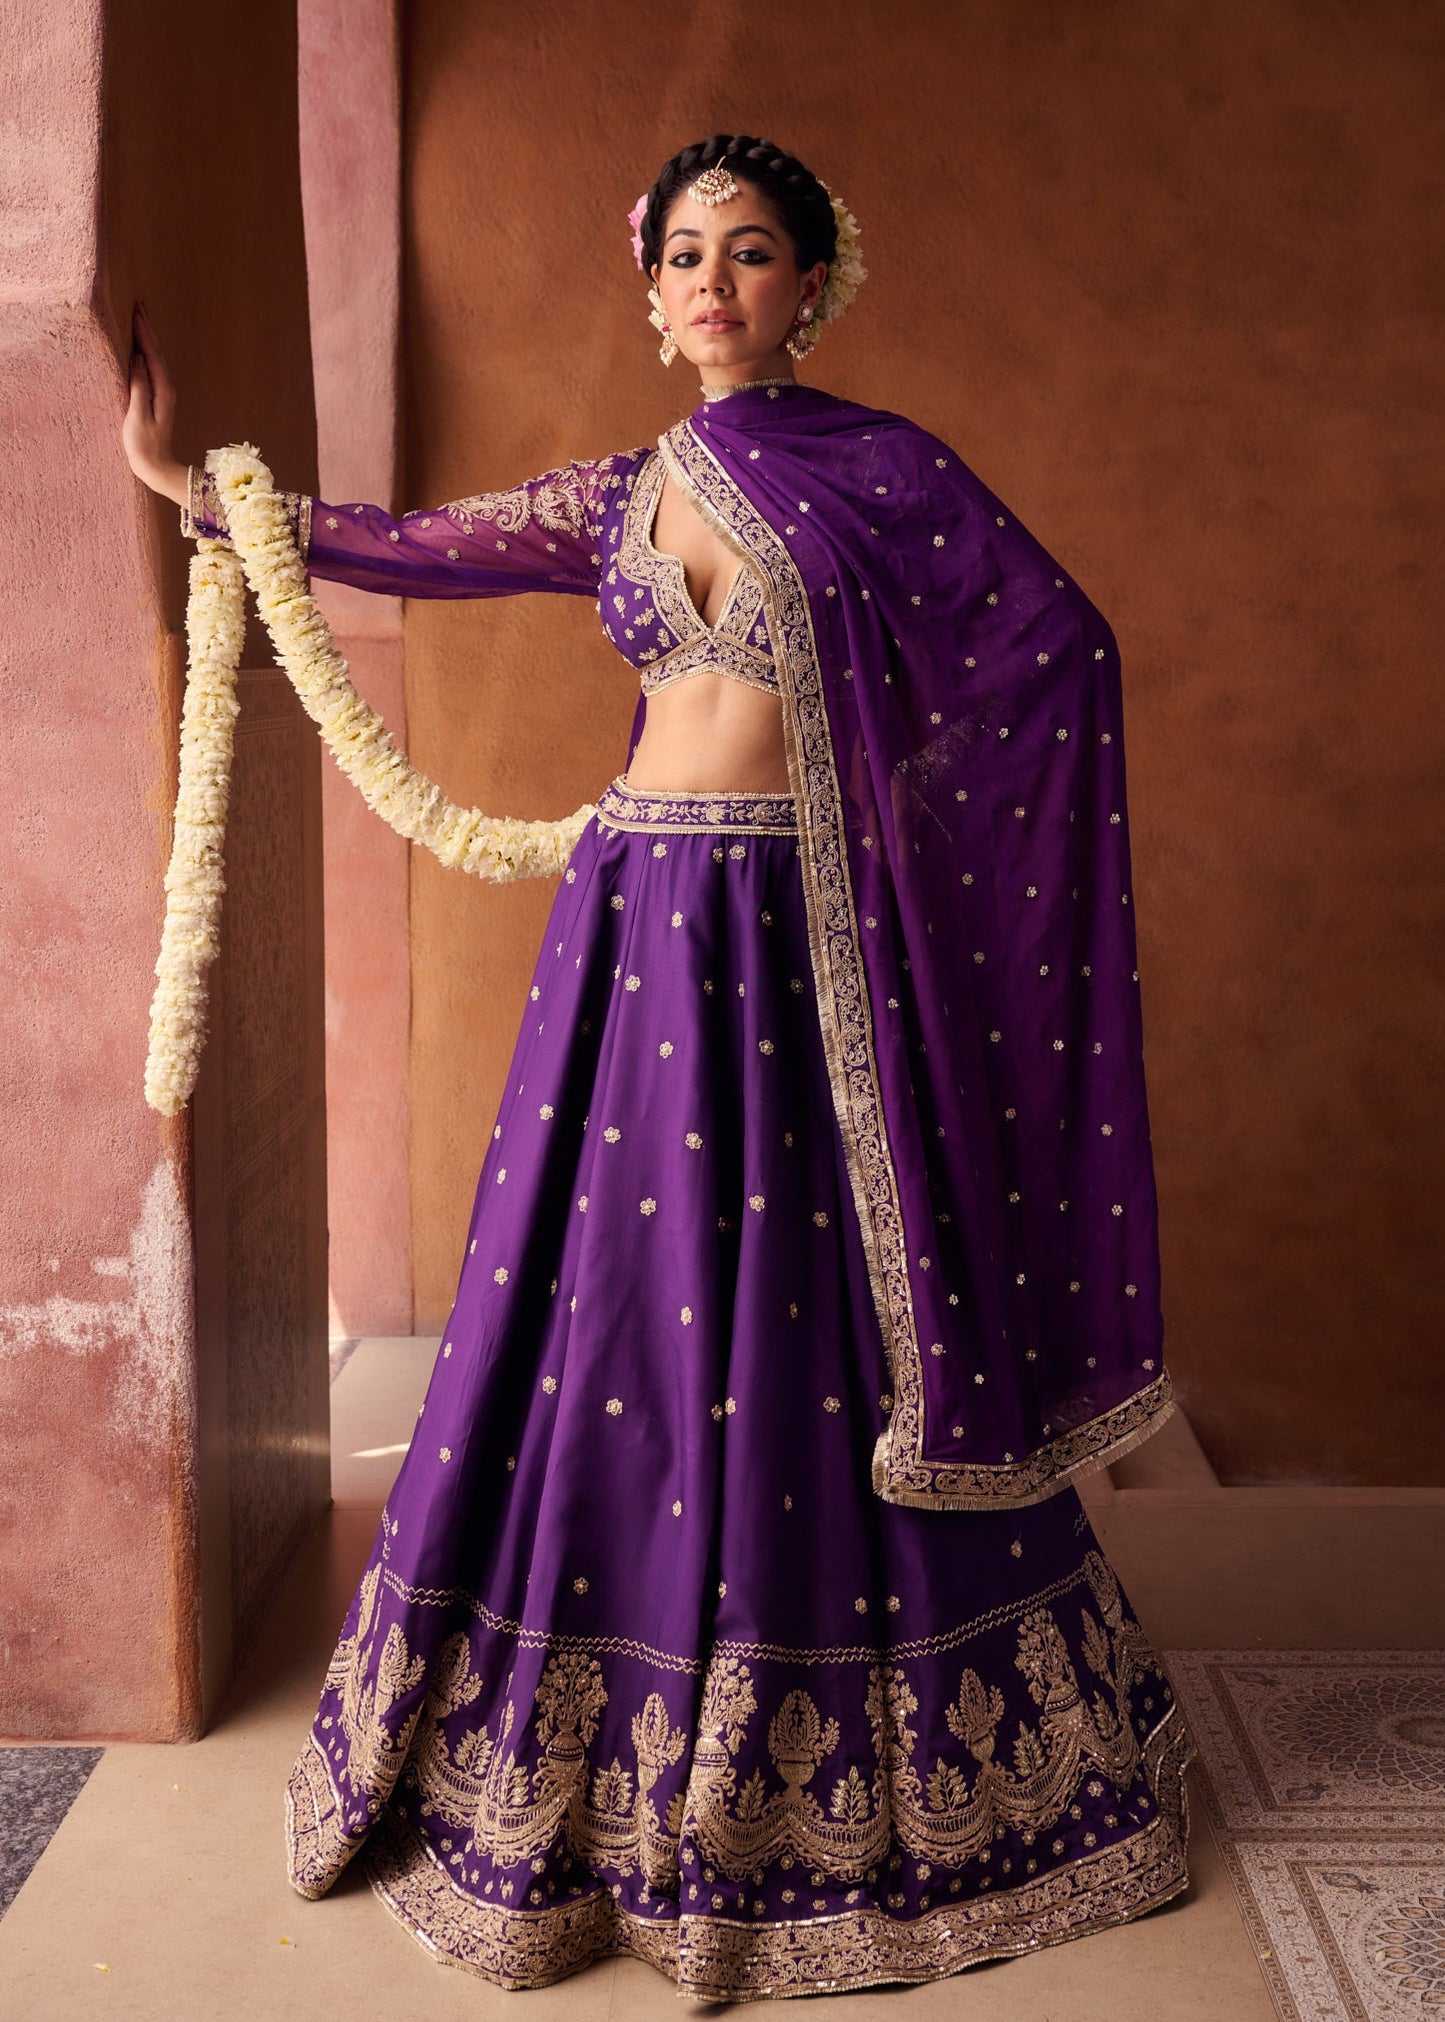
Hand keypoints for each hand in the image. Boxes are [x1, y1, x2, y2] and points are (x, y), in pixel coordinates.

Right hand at [122, 302, 187, 506]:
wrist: (156, 467)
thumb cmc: (144, 445)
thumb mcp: (138, 415)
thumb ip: (139, 386)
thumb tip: (138, 360)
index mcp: (163, 390)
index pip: (153, 355)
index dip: (144, 333)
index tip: (136, 312)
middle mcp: (167, 389)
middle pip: (157, 353)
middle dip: (148, 329)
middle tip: (140, 306)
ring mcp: (163, 394)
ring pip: (156, 360)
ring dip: (149, 339)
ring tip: (140, 320)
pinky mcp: (157, 400)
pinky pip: (152, 369)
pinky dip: (147, 354)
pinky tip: (141, 350)